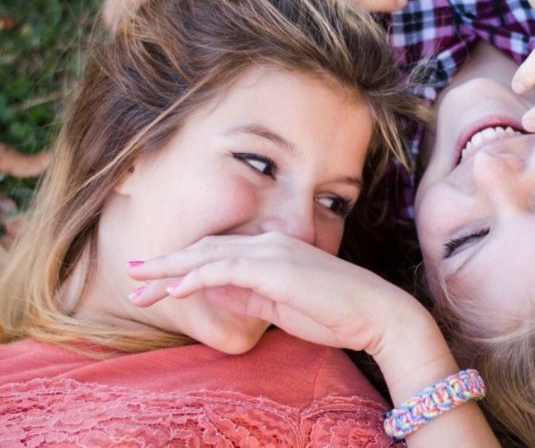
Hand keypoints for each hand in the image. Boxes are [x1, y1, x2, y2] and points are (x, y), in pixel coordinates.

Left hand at [127, 231, 422, 356]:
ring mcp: (273, 253)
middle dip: (166, 264)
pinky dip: (196, 277)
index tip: (155, 280)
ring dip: (170, 270)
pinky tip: (174, 290)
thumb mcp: (282, 306)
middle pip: (206, 250)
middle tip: (133, 275)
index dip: (183, 265)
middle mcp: (269, 244)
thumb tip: (212, 291)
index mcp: (273, 251)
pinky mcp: (276, 268)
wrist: (377, 314)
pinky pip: (226, 269)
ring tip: (139, 284)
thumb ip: (248, 295)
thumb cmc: (336, 313)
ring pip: (208, 256)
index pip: (218, 254)